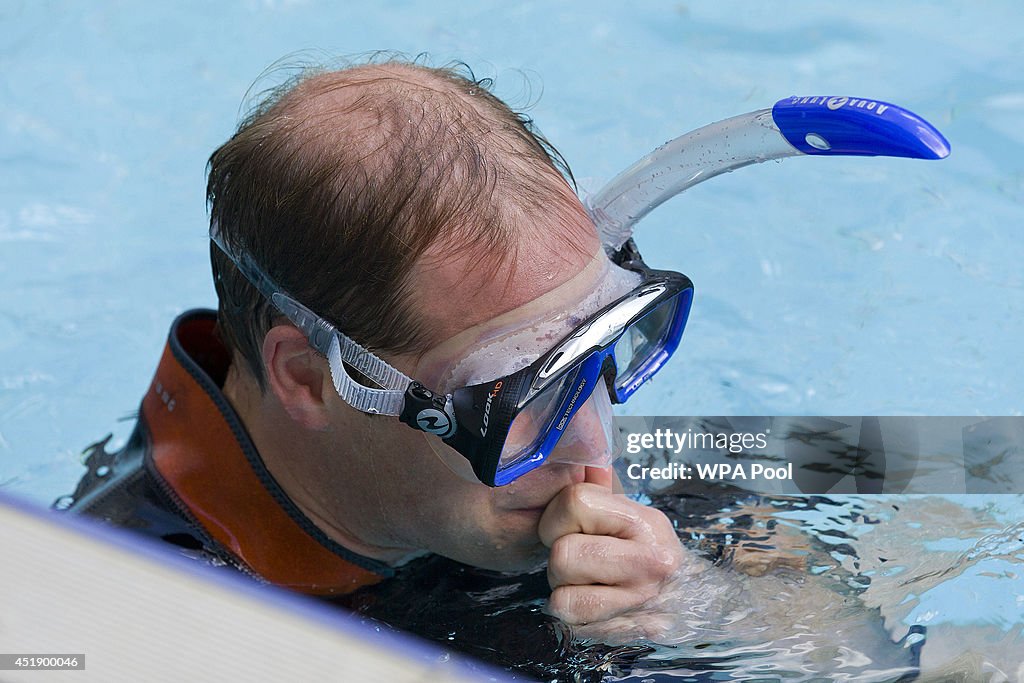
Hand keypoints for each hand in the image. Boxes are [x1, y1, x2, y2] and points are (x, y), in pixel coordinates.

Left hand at [538, 466, 689, 636]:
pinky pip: (572, 626)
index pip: (573, 502)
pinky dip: (572, 618)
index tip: (570, 528)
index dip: (557, 517)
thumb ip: (599, 490)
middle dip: (557, 560)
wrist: (694, 600)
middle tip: (577, 561)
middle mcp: (650, 561)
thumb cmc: (647, 550)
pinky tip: (592, 605)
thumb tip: (574, 452)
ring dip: (563, 592)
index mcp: (644, 521)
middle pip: (562, 555)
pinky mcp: (631, 634)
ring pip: (561, 598)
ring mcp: (643, 602)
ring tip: (585, 583)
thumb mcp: (630, 513)